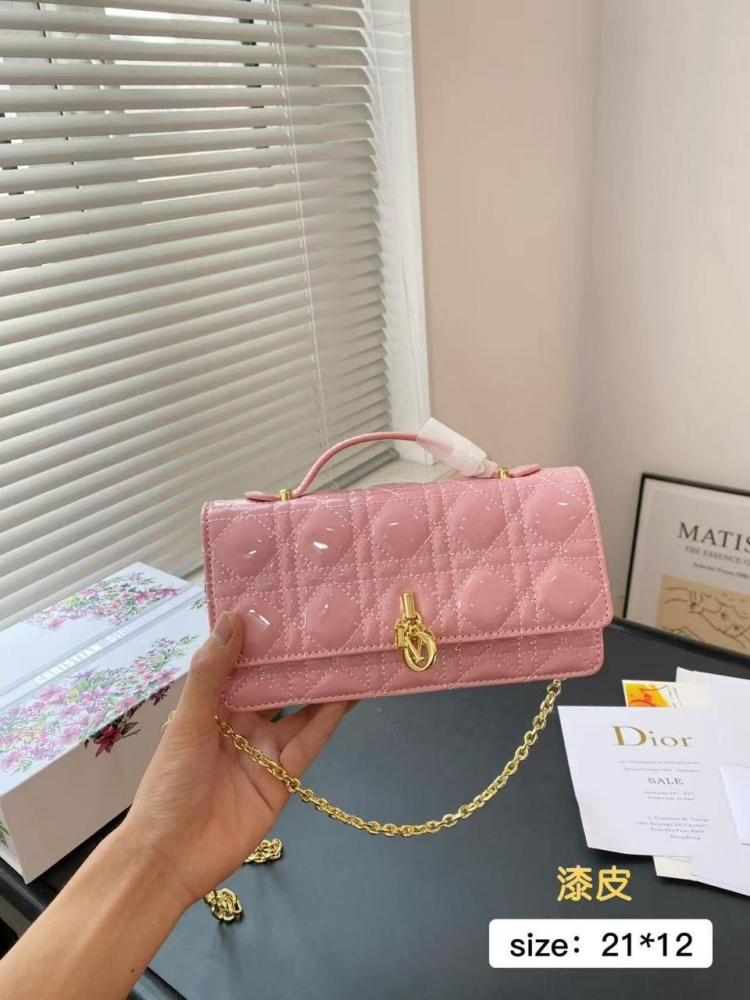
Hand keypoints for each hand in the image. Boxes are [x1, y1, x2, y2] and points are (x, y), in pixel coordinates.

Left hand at [122, 613, 350, 908]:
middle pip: (278, 686)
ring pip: (301, 712)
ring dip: (322, 687)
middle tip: (332, 625)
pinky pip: (310, 743)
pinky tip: (347, 697)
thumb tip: (233, 619)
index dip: (264, 639)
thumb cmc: (170, 783)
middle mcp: (243, 724)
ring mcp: (265, 751)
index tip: (288, 605)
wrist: (171, 857)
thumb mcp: (188, 722)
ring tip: (350, 656)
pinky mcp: (284, 779)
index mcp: (214, 707)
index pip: (244, 665)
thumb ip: (212, 673)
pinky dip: (328, 721)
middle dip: (300, 661)